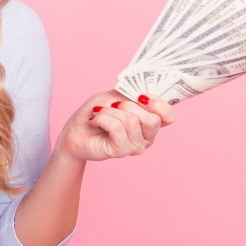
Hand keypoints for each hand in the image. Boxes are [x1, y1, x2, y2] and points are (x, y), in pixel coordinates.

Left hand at [56, 90, 177, 161]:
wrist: (75, 130)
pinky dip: (102, 118)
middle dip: (128, 105)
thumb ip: (132, 93)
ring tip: (100, 114)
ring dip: (110, 111)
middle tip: (113, 106)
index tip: (141, 96)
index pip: (170, 116)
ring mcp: (136, 146)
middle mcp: (147, 136)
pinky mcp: (121, 151)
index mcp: (150, 120)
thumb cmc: (97, 111)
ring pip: (132, 121)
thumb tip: (144, 93)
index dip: (159, 104)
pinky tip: (95, 122)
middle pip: (153, 119)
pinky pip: (116, 127)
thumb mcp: (115, 95)